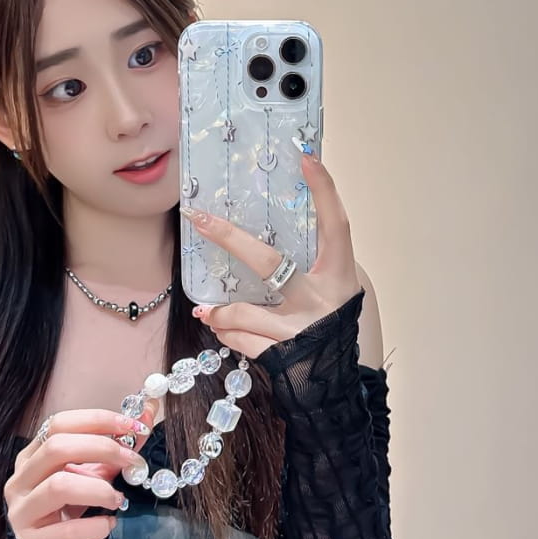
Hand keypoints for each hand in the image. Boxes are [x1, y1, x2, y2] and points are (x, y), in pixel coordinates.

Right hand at [3, 401, 156, 538]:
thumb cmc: (70, 496)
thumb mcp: (92, 466)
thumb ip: (118, 442)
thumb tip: (148, 412)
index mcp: (33, 453)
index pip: (60, 423)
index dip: (98, 420)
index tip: (132, 426)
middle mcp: (21, 477)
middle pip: (57, 447)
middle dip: (102, 449)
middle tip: (131, 460)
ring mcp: (21, 510)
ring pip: (58, 486)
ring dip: (98, 488)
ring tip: (118, 498)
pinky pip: (63, 532)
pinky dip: (93, 527)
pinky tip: (108, 523)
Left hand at [180, 152, 360, 357]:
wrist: (335, 382)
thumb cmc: (332, 325)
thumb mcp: (333, 288)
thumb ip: (312, 261)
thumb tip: (275, 224)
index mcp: (338, 275)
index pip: (336, 224)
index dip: (325, 190)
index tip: (307, 156)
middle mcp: (321, 300)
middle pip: (269, 262)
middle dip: (229, 238)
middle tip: (199, 218)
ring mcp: (300, 330)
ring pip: (244, 312)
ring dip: (220, 311)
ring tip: (206, 311)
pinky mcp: (282, 355)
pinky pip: (241, 339)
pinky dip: (226, 332)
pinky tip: (222, 329)